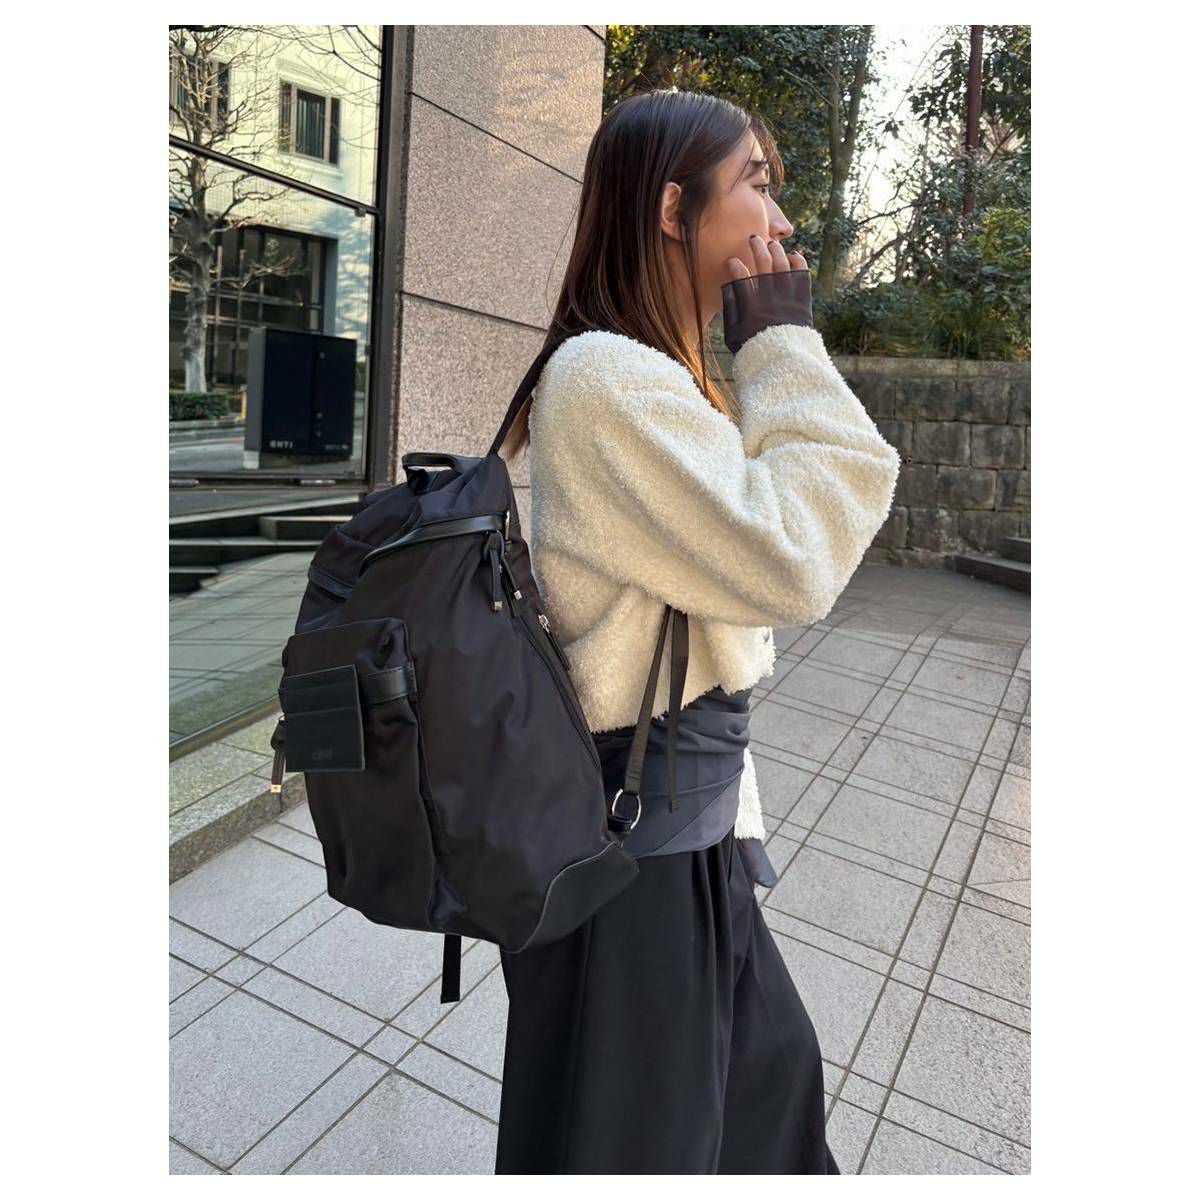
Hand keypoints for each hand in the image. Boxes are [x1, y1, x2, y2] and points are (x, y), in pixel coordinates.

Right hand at [720, 236, 812, 354]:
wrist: (783, 358)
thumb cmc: (754, 347)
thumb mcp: (734, 333)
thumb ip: (731, 310)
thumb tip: (728, 289)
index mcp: (750, 305)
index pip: (739, 276)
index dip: (735, 265)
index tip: (732, 261)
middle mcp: (769, 295)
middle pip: (762, 262)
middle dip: (757, 247)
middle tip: (754, 238)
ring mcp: (787, 295)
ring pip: (782, 263)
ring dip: (776, 250)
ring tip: (771, 244)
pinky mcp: (802, 297)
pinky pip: (801, 272)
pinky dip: (798, 261)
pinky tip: (793, 256)